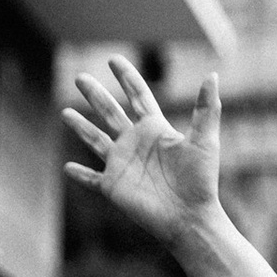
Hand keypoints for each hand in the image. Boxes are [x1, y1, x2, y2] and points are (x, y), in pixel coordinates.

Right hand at [62, 59, 224, 249]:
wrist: (190, 217)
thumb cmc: (201, 181)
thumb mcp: (204, 141)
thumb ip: (207, 108)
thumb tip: (212, 74)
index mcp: (155, 129)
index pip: (138, 96)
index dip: (127, 77)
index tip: (114, 60)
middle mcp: (136, 143)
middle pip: (111, 112)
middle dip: (95, 94)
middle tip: (79, 77)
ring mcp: (122, 164)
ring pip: (96, 139)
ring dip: (81, 126)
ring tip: (65, 112)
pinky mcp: (113, 187)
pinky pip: (92, 178)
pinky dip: (80, 174)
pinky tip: (68, 167)